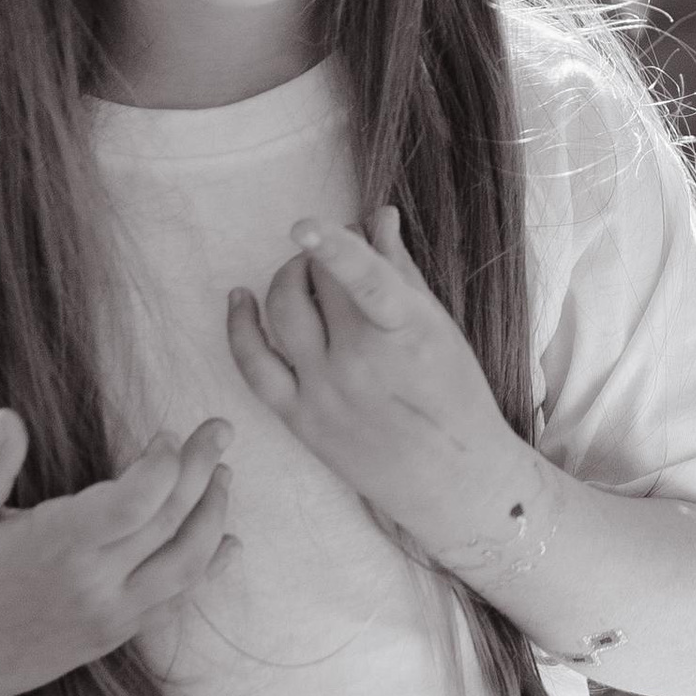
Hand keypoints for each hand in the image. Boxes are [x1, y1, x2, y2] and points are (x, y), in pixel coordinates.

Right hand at [0, 412, 234, 695]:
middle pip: (169, 523)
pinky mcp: (115, 636)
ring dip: (214, 516)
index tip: (168, 434)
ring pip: (187, 565)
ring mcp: (109, 616)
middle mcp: (92, 585)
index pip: (134, 502)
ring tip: (224, 476)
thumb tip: (10, 416)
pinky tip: (228, 543)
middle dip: (202, 470)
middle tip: (221, 431)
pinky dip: (209, 570)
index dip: (164, 463)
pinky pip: (177, 602)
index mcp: (54, 549)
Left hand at [226, 210, 519, 560]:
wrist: (450, 479)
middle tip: (339, 250)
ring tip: (305, 271)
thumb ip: (402, 270)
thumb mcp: (439, 327)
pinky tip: (240, 298)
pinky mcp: (299, 418)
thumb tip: (378, 216)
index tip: (306, 224)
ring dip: (289, 275)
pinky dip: (241, 325)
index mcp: (405, 335)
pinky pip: (253, 365)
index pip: (366, 281)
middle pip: (322, 280)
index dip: (334, 249)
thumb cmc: (455, 395)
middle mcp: (359, 363)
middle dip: (326, 252)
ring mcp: (324, 392)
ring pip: (284, 310)